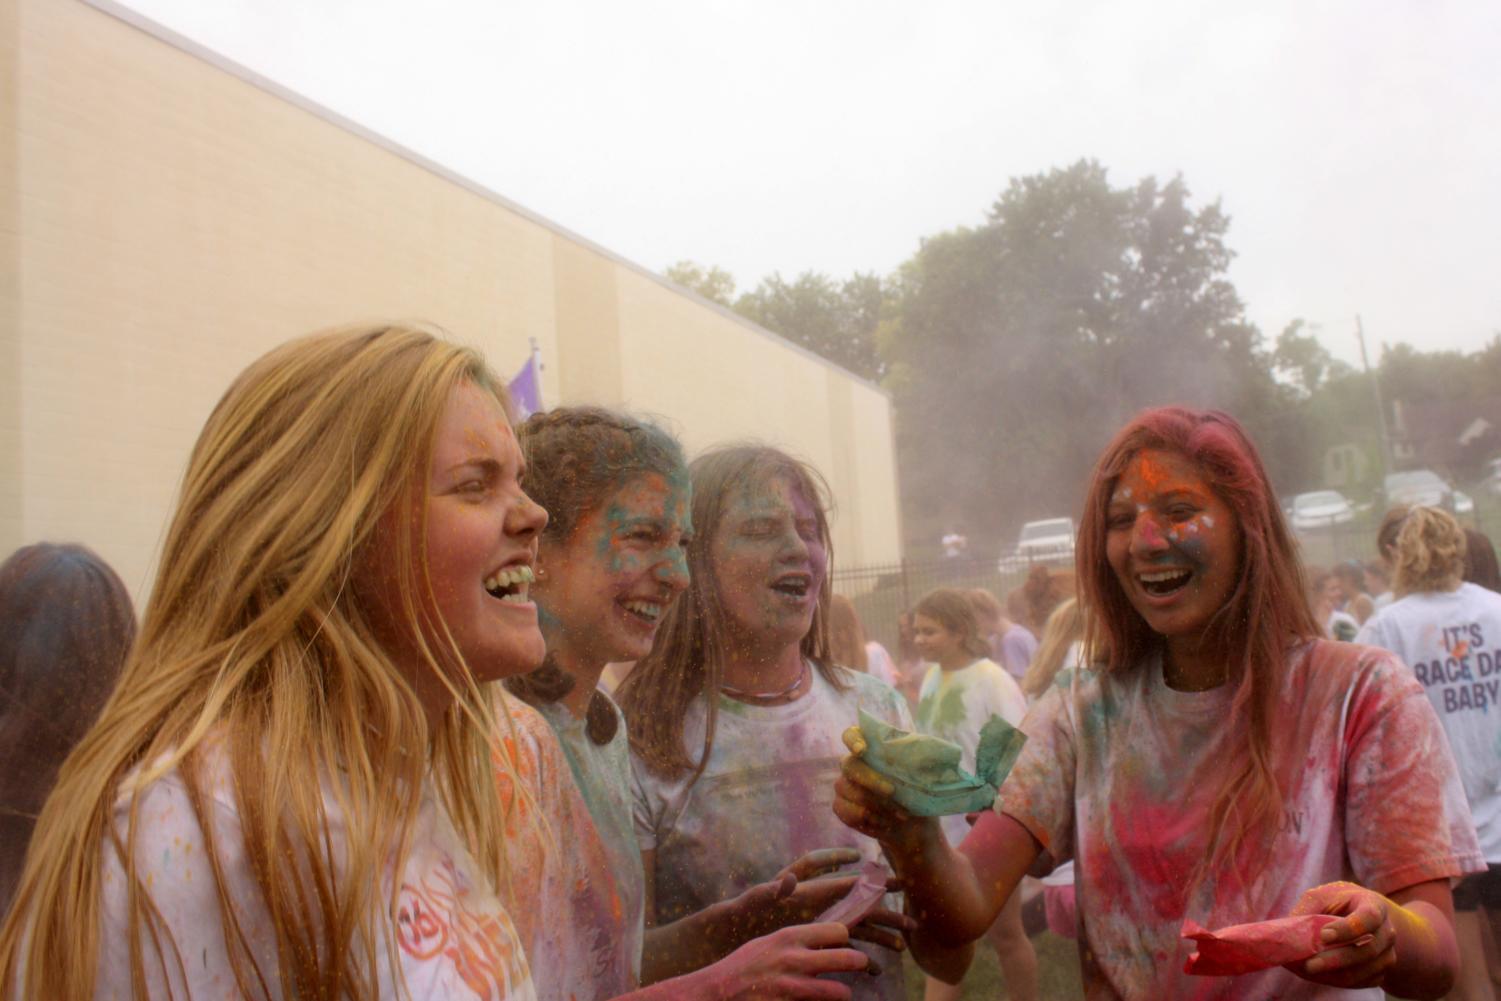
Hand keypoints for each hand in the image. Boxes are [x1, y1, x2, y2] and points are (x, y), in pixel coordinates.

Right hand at [702, 923, 875, 1000]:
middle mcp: (795, 960)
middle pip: (848, 958)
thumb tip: (824, 937)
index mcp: (789, 937)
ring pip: (840, 991)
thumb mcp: (767, 943)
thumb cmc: (743, 967)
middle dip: (860, 963)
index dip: (844, 938)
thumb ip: (795, 941)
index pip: (838, 931)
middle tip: (861, 965)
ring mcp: (793, 988)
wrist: (717, 993)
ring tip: (841, 992)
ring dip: (843, 993)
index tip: (842, 944)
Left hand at [722, 848, 910, 949]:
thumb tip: (789, 880)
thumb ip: (774, 890)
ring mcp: (822, 922)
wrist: (737, 934)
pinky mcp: (820, 942)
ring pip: (860, 927)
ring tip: (903, 946)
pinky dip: (862, 959)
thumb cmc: (746, 912)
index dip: (855, 869)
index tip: (872, 865)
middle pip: (858, 902)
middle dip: (883, 905)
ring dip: (881, 935)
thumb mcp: (758, 900)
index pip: (838, 876)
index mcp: (808, 888)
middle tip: (909, 905)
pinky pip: (847, 949)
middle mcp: (820, 902)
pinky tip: (876, 972)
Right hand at [832, 725, 940, 859]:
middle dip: (871, 780)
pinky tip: (886, 823)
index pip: (851, 735)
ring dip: (876, 804)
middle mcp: (852, 764)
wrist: (913, 825)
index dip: (853, 740)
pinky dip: (869, 819)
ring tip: (900, 814)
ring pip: (850, 791)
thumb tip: (925, 753)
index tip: (862, 750)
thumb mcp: (924, 775)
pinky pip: (847, 812)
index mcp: (870, 748)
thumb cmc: (918, 793)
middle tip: (892, 791)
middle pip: (850, 766)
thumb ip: (918, 760)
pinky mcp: (842, 807)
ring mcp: (844, 785)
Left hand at [1284, 881, 1394, 988]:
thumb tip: (1287, 935)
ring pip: (1366, 970)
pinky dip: (1341, 982)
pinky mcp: (1383, 970)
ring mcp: (1388, 952)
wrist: (1364, 916)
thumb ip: (1307, 911)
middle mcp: (1387, 930)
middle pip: (1368, 950)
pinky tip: (1320, 976)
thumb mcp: (1322, 897)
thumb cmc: (1337, 902)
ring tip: (1308, 972)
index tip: (1324, 936)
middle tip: (1308, 965)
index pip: (1369, 917)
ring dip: (1336, 975)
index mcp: (1372, 905)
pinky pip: (1365, 981)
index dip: (1348, 929)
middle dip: (1336, 960)